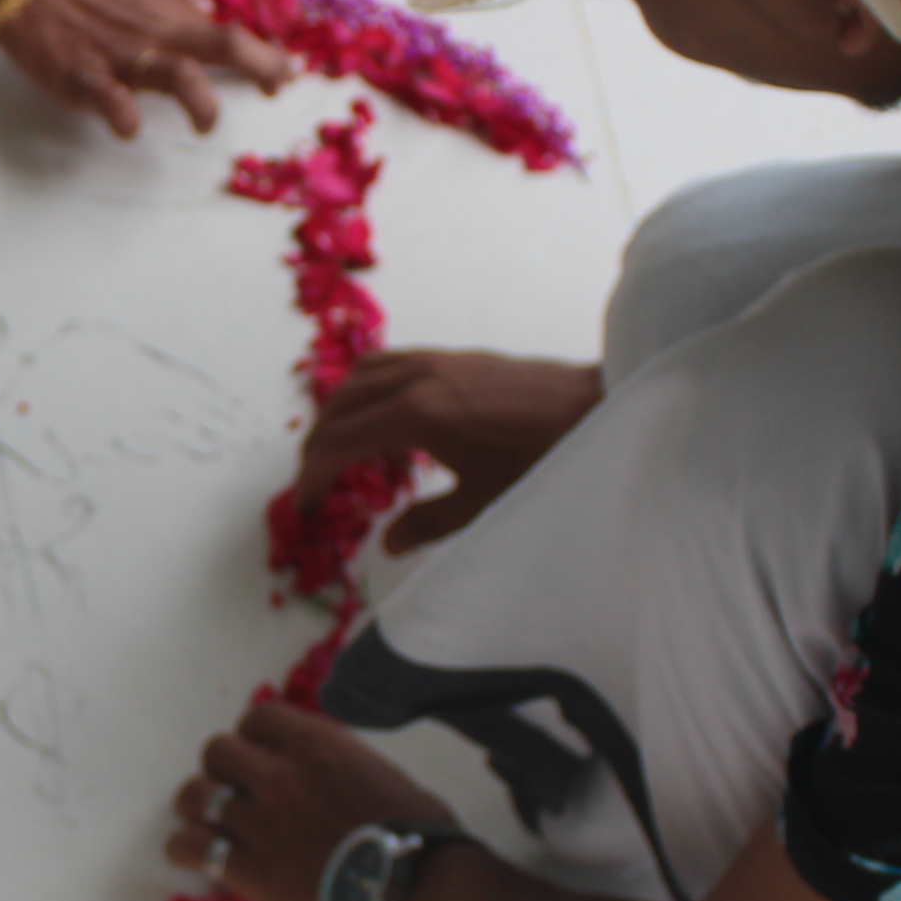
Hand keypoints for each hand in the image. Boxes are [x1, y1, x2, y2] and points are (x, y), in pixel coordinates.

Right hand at [0, 0, 290, 138]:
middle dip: (259, 70)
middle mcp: (151, 34)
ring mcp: (119, 56)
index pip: (229, 34)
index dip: (264, 56)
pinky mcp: (82, 76)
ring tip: (204, 121)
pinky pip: (112, 103)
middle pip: (220, 50)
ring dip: (201, 104)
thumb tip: (206, 7)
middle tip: (271, 89)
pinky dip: (126, 119)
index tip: (281, 74)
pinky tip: (130, 126)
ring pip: (178, 78)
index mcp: (164, 8)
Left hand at [164, 702, 457, 900]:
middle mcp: (279, 777)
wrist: (418, 891)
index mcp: (317, 746)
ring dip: (197, 806)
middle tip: (236, 791)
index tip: (262, 756)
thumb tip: (320, 770)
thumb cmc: (418, 836)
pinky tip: (196, 855)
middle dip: (223, 769)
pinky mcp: (250, 872)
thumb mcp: (382, 774)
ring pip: (193, 796)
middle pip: (216, 752)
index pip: (257, 718)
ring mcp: (260, 824)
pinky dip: (186, 848)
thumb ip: (338, 764)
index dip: (255, 737)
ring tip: (208, 821)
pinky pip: (190, 847)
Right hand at [296, 350, 604, 554]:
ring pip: (359, 376)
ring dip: (339, 411)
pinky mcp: (452, 356)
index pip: (340, 441)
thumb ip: (429, 523)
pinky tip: (381, 417)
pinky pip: (388, 363)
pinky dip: (367, 389)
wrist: (594, 409)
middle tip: (315, 482)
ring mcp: (434, 361)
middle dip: (318, 444)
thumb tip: (390, 544)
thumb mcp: (483, 503)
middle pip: (339, 404)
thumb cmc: (542, 459)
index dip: (314, 475)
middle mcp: (416, 379)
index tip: (306, 503)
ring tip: (340, 449)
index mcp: (416, 415)